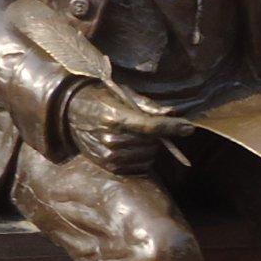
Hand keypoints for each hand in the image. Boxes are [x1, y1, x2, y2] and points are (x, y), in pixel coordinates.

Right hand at [66, 83, 193, 175]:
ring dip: (151, 146)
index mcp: (114, 117)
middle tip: (148, 124)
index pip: (150, 126)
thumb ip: (148, 105)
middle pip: (152, 142)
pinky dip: (143, 157)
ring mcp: (109, 155)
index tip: (189, 127)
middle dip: (159, 134)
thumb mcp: (123, 93)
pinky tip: (132, 146)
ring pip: (148, 155)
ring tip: (136, 135)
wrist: (71, 113)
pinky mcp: (109, 167)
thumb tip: (173, 112)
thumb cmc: (101, 98)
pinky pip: (139, 166)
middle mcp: (110, 139)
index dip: (172, 127)